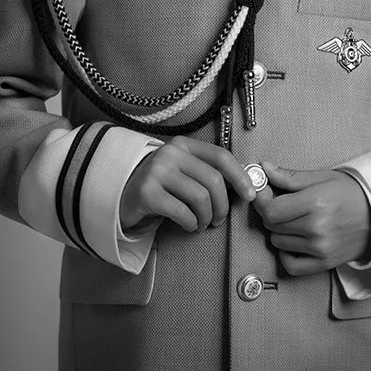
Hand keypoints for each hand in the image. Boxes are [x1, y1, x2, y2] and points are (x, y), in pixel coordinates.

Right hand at [119, 136, 255, 234]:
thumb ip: (207, 172)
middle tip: (219, 219)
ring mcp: (157, 172)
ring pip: (201, 197)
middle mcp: (170, 154)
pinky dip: (191, 223)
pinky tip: (188, 225)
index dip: (239, 176)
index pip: (220, 156)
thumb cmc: (161, 186)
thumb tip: (243, 185)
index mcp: (184, 145)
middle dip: (223, 205)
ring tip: (202, 223)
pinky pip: (183, 212)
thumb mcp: (183, 171)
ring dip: (207, 217)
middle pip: (214, 180)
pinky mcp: (147, 193)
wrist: (121, 196)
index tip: (249, 194)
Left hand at [255, 162, 370, 275]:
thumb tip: (263, 168)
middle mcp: (316, 228)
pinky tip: (294, 241)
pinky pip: (290, 265)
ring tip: (294, 219)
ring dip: (280, 231)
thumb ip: (290, 176)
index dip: (263, 201)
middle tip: (283, 203)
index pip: (271, 210)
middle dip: (272, 213)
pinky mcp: (324, 263)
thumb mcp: (322, 177)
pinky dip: (286, 254)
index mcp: (315, 202)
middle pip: (272, 226)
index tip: (266, 193)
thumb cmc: (351, 193)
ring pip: (278, 243)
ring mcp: (320, 248)